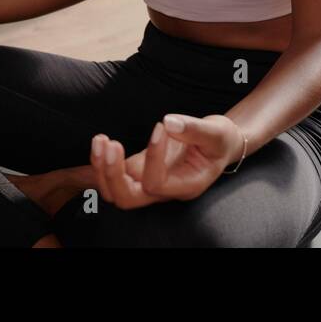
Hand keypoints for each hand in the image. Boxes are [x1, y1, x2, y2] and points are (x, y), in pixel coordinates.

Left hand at [89, 114, 245, 209]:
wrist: (219, 144)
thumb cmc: (220, 141)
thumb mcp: (216, 132)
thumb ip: (194, 129)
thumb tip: (169, 122)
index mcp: (185, 186)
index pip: (157, 183)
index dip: (153, 157)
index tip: (160, 127)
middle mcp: (164, 190)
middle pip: (127, 199)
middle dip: (113, 174)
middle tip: (112, 144)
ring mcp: (149, 181)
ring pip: (115, 191)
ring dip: (102, 169)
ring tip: (101, 140)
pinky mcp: (139, 169)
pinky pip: (113, 175)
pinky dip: (100, 163)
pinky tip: (100, 141)